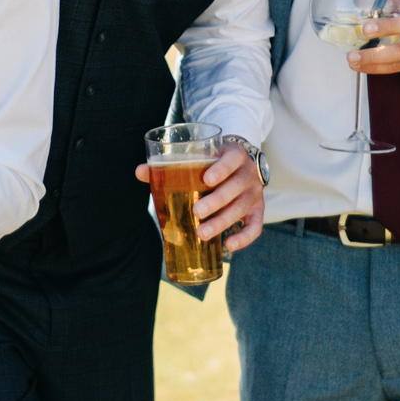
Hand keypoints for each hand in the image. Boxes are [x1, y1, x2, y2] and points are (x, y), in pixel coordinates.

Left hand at [133, 141, 264, 253]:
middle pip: (237, 187)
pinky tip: (228, 245)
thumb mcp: (199, 157)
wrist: (240, 164)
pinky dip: (245, 237)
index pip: (232, 159)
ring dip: (223, 222)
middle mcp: (248, 173)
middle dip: (217, 201)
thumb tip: (140, 171)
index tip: (207, 179)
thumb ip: (171, 164)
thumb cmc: (212, 163)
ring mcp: (255, 192)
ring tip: (202, 233)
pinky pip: (256, 226)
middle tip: (196, 212)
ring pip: (243, 208)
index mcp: (234, 155)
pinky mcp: (258, 209)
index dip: (221, 168)